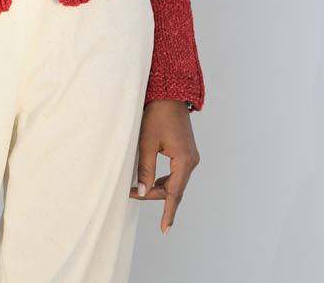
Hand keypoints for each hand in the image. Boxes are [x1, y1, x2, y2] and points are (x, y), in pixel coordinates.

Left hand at [129, 99, 200, 233]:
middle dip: (154, 194)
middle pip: (174, 188)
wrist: (168, 94)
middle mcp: (191, 161)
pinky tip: (152, 180)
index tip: (165, 230)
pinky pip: (177, 173)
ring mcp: (191, 156)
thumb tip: (142, 192)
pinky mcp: (186, 152)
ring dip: (159, 187)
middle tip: (131, 193)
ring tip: (138, 188)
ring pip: (175, 181)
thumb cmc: (156, 115)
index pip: (174, 193)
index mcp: (184, 160)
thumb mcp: (147, 142)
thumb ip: (145, 169)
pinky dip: (164, 179)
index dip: (168, 212)